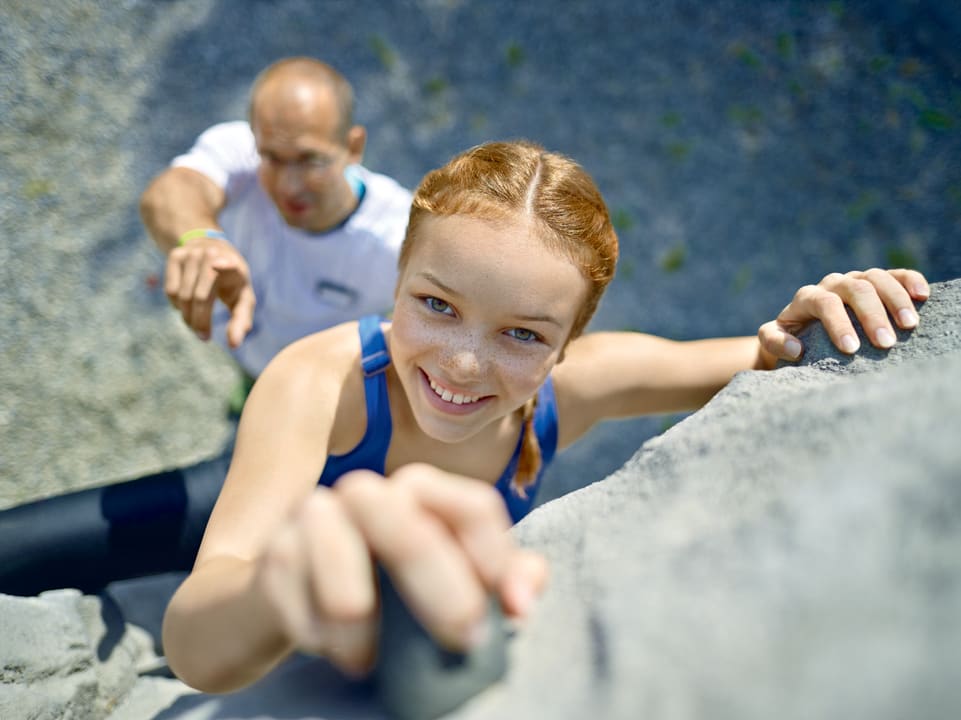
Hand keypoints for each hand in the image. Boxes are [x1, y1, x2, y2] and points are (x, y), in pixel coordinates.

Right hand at [165, 236, 255, 347]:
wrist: (210, 248)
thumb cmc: (231, 281)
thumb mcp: (242, 297)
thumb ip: (241, 319)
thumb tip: (234, 344)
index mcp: (234, 265)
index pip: (229, 264)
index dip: (225, 265)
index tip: (217, 265)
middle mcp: (212, 255)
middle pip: (200, 297)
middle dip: (200, 322)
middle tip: (203, 337)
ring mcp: (192, 254)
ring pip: (182, 296)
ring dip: (188, 317)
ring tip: (196, 325)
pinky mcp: (175, 256)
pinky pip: (171, 290)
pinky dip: (177, 305)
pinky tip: (186, 306)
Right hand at [254, 464, 547, 675]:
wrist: (280, 600)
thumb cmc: (380, 593)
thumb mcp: (444, 587)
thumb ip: (497, 580)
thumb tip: (526, 594)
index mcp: (418, 494)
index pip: (471, 507)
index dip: (499, 559)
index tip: (515, 613)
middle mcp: (367, 493)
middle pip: (409, 522)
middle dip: (441, 586)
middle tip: (463, 642)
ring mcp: (314, 516)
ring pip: (339, 550)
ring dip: (360, 616)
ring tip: (371, 660)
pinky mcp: (274, 552)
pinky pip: (294, 590)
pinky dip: (316, 633)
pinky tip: (330, 651)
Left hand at [758, 268, 929, 361]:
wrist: (800, 330)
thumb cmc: (789, 338)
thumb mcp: (771, 341)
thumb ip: (774, 342)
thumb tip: (796, 349)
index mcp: (807, 297)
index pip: (824, 303)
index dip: (838, 324)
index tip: (851, 349)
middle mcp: (832, 283)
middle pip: (855, 289)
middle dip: (871, 316)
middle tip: (885, 343)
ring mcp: (854, 280)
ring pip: (876, 278)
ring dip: (895, 300)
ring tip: (909, 325)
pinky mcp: (874, 283)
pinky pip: (894, 275)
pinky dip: (909, 280)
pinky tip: (923, 295)